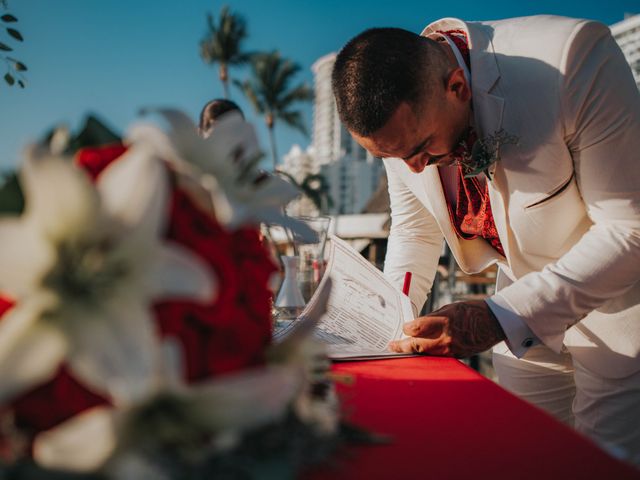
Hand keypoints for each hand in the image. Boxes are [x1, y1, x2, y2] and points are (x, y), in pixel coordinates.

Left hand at [388, 300, 505, 357]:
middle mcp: (446, 338)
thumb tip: (415, 326)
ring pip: (425, 354)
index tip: (403, 328)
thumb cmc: (470, 311)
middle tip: (392, 346)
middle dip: (402, 346)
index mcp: (444, 322)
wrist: (494, 323)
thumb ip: (431, 319)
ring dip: (412, 352)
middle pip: (417, 346)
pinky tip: (419, 352)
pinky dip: (427, 354)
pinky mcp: (456, 356)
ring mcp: (452, 350)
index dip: (406, 328)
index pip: (416, 328)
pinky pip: (437, 357)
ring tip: (402, 350)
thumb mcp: (449, 309)